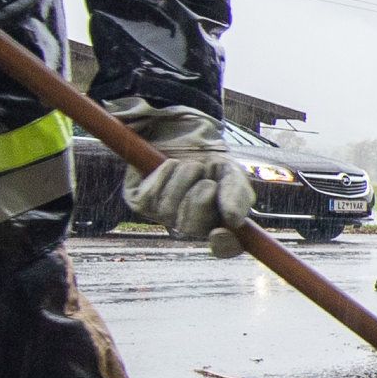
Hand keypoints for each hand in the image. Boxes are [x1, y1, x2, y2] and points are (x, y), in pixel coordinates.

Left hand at [109, 104, 254, 248]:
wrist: (179, 130)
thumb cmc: (207, 156)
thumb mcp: (230, 170)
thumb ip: (237, 193)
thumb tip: (234, 220)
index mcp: (217, 222)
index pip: (225, 247)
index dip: (224, 244)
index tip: (220, 232)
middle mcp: (189, 224)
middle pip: (192, 227)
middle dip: (202, 196)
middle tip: (206, 179)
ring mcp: (162, 216)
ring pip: (170, 209)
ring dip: (183, 177)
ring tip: (188, 166)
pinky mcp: (139, 203)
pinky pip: (151, 195)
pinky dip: (164, 173)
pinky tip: (168, 165)